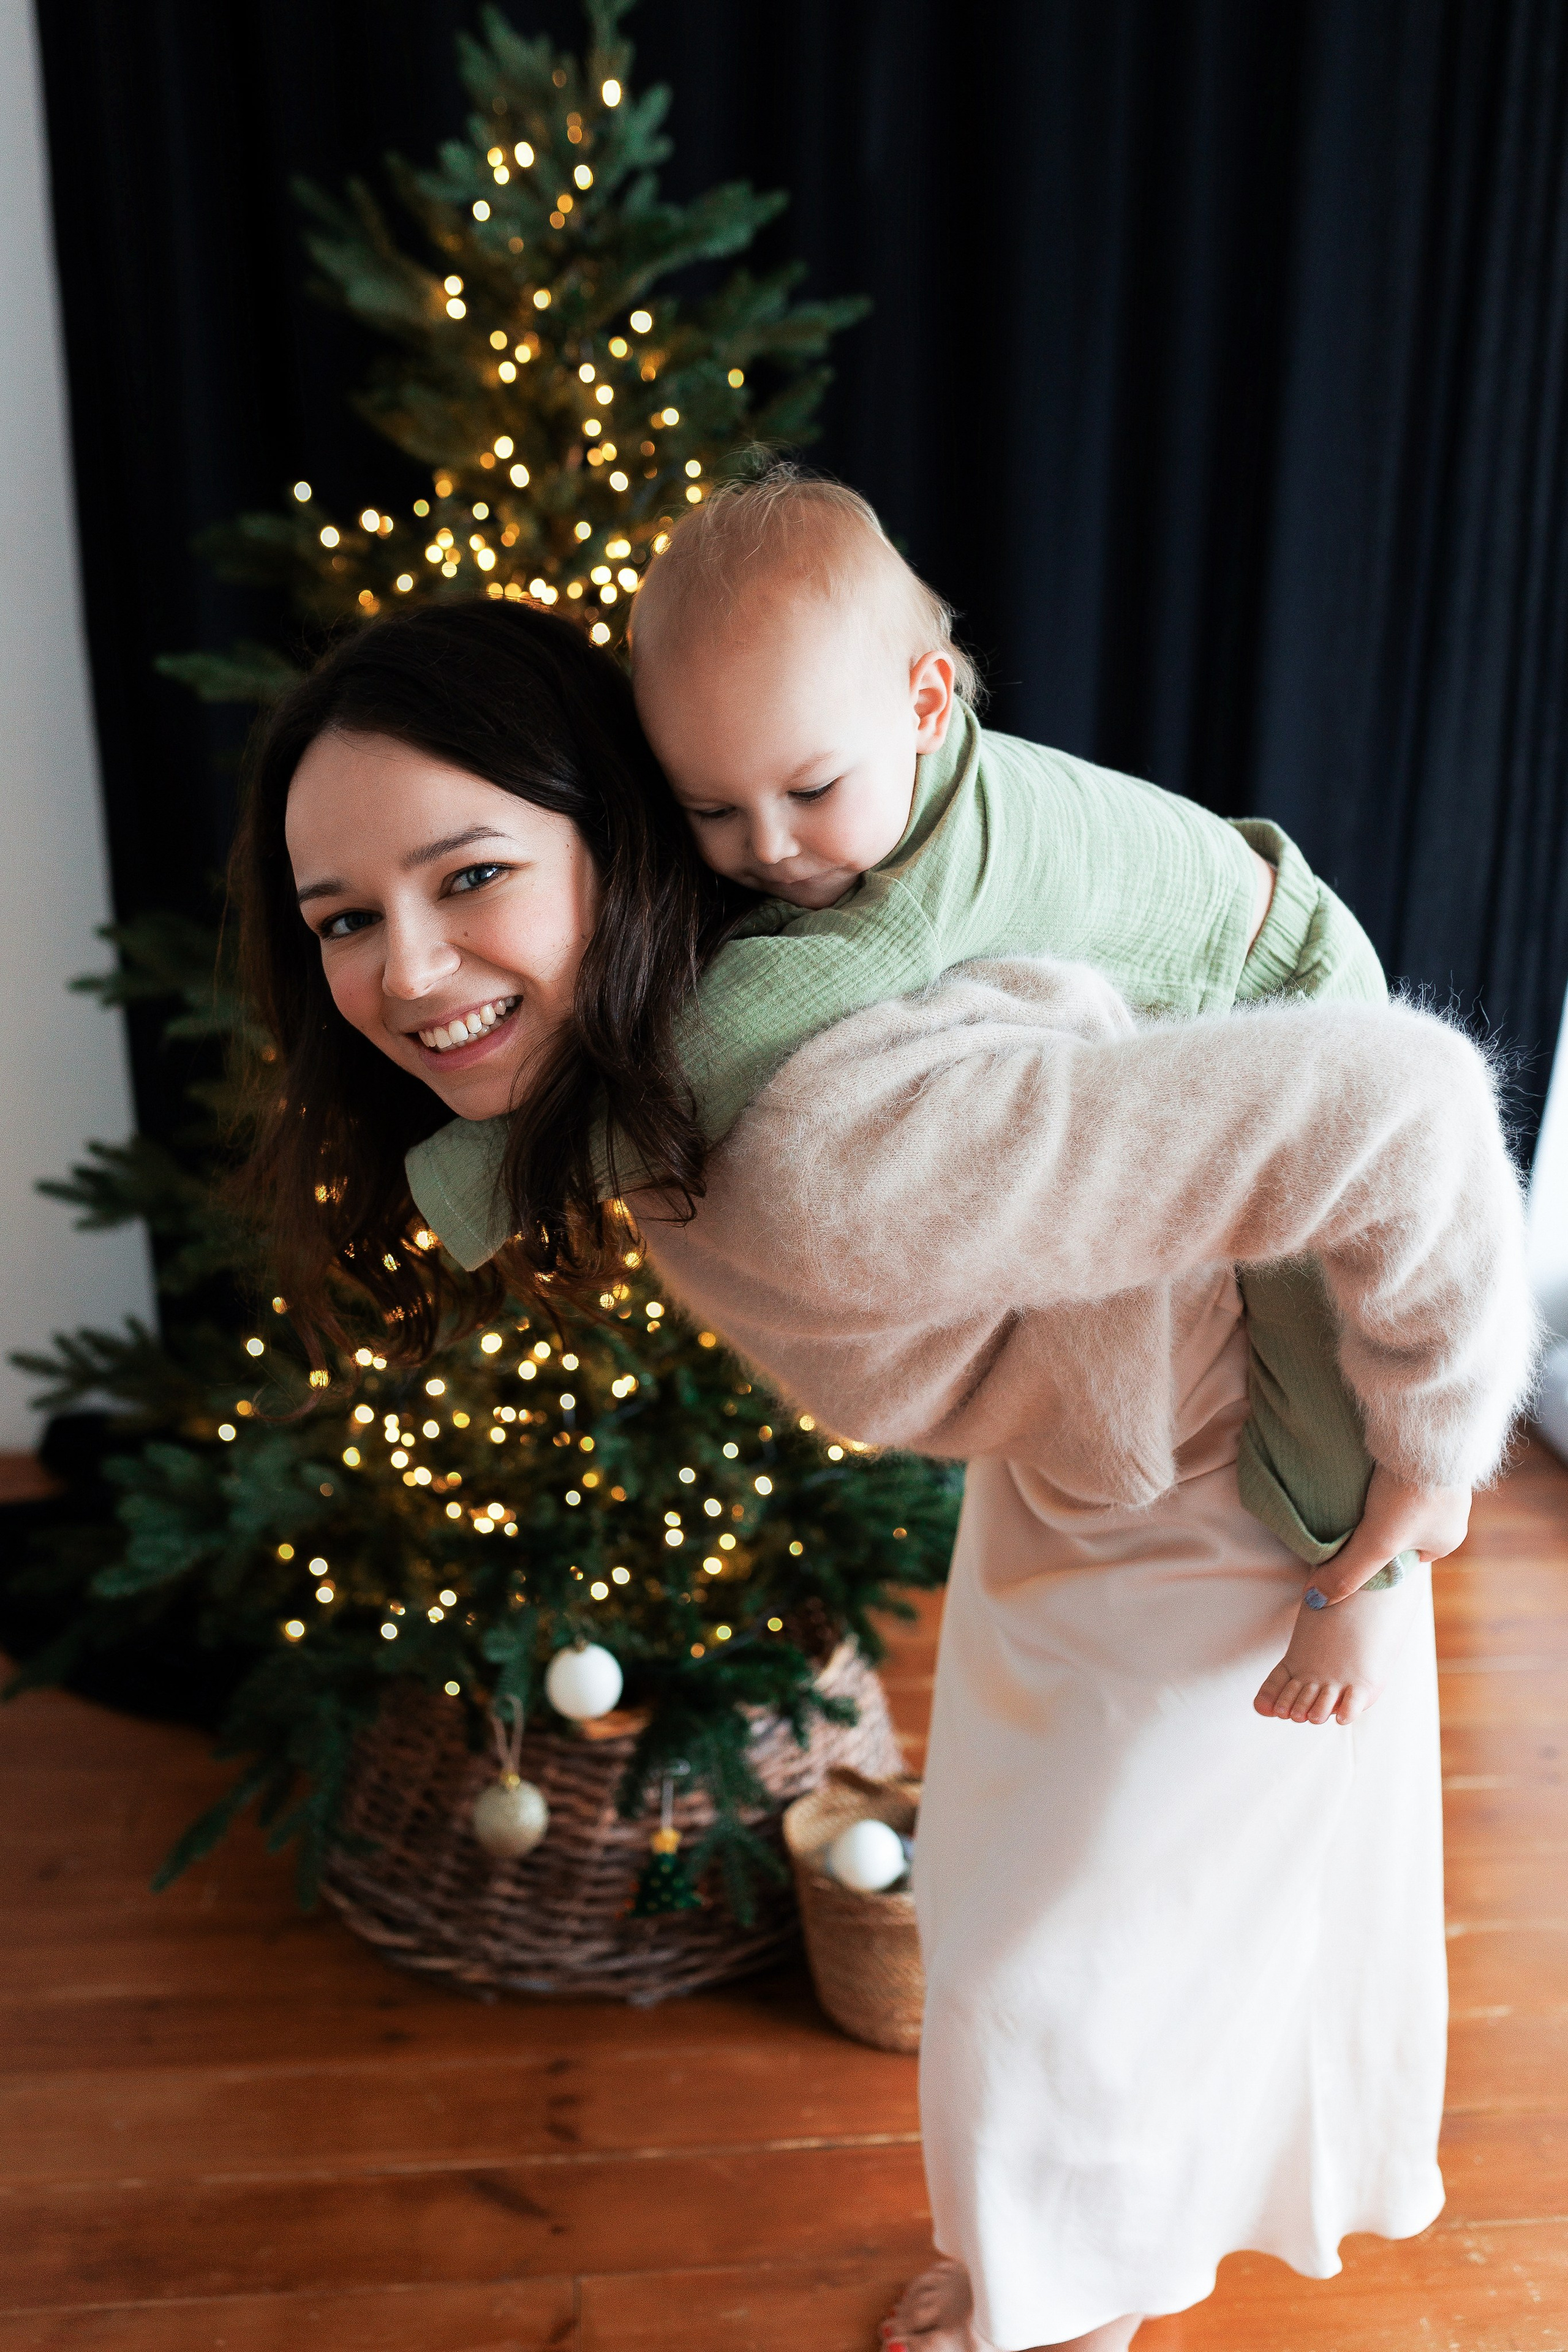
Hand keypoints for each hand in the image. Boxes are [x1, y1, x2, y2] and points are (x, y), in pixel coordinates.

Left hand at [1307, 1464, 1470, 1604]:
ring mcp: (1443, 1479)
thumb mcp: (1375, 1543)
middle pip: (1403, 1527)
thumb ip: (1347, 1573)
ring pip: (1404, 1496)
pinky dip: (1387, 1470)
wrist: (1429, 1433)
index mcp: (1448, 1539)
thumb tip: (1316, 1601)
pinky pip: (1405, 1468)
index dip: (1378, 1556)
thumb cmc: (1410, 1495)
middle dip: (1379, 1524)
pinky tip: (1369, 1464)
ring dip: (1382, 1494)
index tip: (1356, 1546)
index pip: (1406, 1558)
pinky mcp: (1431, 1452)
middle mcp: (1451, 1511)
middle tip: (1352, 1516)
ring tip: (1358, 1489)